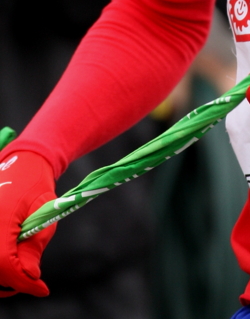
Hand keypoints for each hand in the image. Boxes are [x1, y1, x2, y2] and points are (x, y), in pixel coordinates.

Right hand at [0, 150, 55, 296]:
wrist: (23, 163)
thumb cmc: (36, 186)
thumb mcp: (44, 214)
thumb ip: (34, 246)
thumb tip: (31, 276)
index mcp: (0, 220)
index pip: (3, 264)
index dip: (22, 282)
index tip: (43, 289)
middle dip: (12, 281)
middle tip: (33, 279)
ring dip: (2, 275)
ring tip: (22, 270)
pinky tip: (11, 261)